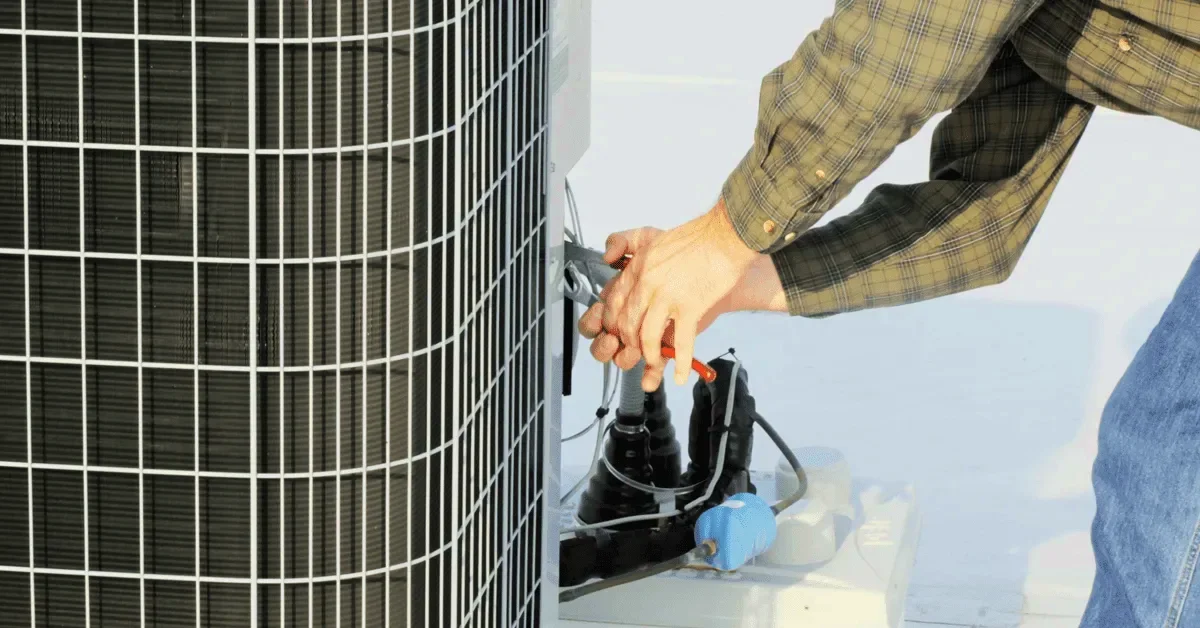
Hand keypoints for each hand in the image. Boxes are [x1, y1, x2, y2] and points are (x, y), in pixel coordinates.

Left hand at [580, 200, 774, 389]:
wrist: (727, 236)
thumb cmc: (698, 238)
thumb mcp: (652, 237)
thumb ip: (627, 247)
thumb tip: (609, 260)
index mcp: (638, 267)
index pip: (613, 302)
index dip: (614, 322)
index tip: (619, 331)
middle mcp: (648, 282)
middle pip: (627, 323)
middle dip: (629, 343)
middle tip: (636, 350)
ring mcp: (667, 297)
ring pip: (647, 337)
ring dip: (649, 355)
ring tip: (654, 362)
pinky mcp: (690, 307)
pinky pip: (680, 343)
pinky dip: (679, 363)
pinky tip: (678, 375)